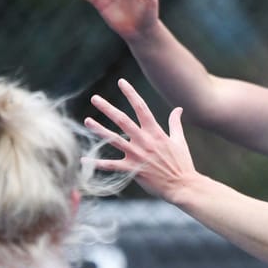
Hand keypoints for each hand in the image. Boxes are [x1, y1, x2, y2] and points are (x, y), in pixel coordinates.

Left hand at [86, 79, 197, 201]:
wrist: (182, 185)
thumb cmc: (182, 163)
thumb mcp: (180, 140)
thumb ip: (175, 123)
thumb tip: (178, 109)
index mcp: (155, 132)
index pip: (141, 107)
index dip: (131, 93)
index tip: (121, 82)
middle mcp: (144, 141)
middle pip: (122, 120)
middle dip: (107, 108)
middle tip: (95, 98)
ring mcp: (137, 155)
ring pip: (114, 139)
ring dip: (99, 130)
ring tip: (87, 121)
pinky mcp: (132, 170)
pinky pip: (111, 165)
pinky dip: (97, 163)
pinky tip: (84, 159)